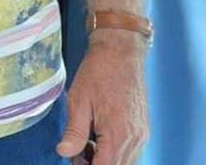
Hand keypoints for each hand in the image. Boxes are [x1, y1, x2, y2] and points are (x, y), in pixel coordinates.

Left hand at [56, 30, 148, 164]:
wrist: (120, 52)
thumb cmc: (98, 73)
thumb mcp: (79, 101)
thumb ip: (74, 132)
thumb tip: (63, 152)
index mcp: (118, 134)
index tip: (73, 158)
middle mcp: (135, 139)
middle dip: (94, 164)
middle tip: (76, 150)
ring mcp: (141, 135)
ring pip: (123, 162)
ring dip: (104, 159)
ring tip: (85, 141)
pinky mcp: (142, 129)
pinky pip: (129, 151)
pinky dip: (113, 151)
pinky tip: (98, 136)